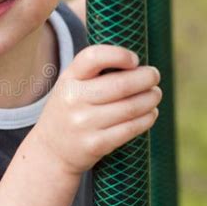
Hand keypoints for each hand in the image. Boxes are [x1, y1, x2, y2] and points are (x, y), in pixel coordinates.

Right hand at [33, 45, 161, 175]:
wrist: (51, 150)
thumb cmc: (70, 110)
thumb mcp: (71, 85)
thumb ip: (96, 72)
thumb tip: (139, 66)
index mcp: (69, 79)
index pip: (93, 57)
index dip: (119, 54)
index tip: (134, 60)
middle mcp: (74, 100)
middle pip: (121, 85)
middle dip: (146, 78)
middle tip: (154, 76)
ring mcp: (83, 124)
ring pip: (130, 108)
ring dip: (150, 99)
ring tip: (155, 95)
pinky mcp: (95, 145)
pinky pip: (130, 129)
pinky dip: (147, 119)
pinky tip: (151, 113)